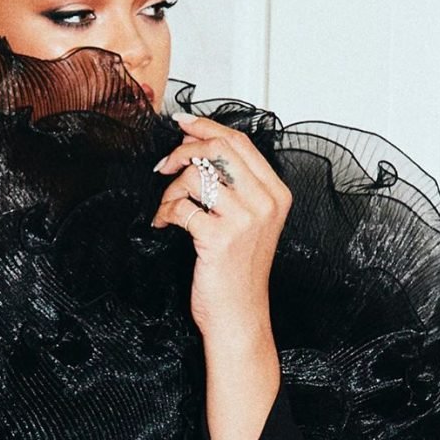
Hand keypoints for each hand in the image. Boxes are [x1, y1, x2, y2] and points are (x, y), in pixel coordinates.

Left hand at [150, 112, 291, 336]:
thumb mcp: (250, 221)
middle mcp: (265, 203)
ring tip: (169, 209)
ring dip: (171, 189)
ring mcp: (245, 220)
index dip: (206, 126)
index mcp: (276, 194)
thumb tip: (200, 146)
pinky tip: (163, 225)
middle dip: (183, 150)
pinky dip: (164, 213)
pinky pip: (180, 206)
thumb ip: (235, 185)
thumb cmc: (239, 270)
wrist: (239, 315)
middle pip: (219, 149)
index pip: (239, 142)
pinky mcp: (219, 237)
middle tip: (165, 165)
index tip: (182, 124)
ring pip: (196, 175)